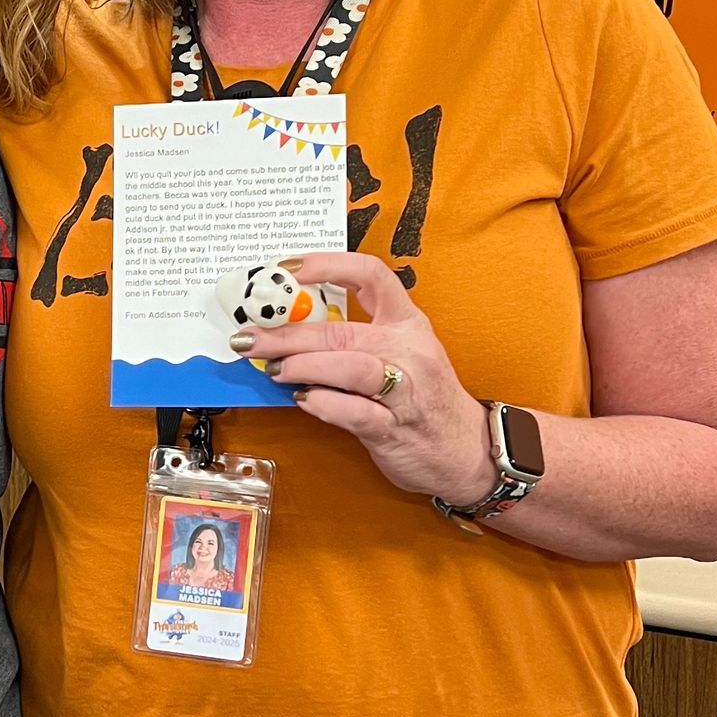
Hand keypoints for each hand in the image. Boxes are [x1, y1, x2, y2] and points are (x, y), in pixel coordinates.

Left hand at [235, 252, 497, 504]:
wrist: (467, 452)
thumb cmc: (424, 401)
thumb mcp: (400, 355)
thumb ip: (354, 339)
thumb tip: (289, 331)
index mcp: (408, 322)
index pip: (370, 275)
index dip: (326, 265)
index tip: (286, 268)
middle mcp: (410, 349)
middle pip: (342, 329)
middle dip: (287, 333)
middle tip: (249, 337)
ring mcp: (406, 389)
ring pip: (349, 365)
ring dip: (302, 365)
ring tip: (274, 369)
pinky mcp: (395, 428)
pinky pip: (354, 411)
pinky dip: (323, 404)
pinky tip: (303, 400)